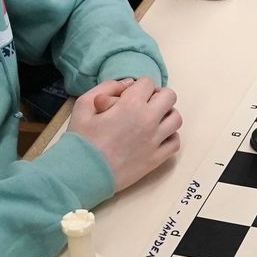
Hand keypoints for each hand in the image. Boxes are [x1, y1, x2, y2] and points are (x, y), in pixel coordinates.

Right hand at [69, 77, 181, 194]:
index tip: (131, 94)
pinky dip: (169, 137)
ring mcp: (155, 141)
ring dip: (166, 115)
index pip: (148, 83)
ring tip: (153, 120)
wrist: (81, 173)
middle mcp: (148, 120)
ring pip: (176, 119)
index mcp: (130, 105)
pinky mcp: (156, 159)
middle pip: (169, 96)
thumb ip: (106, 87)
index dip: (139, 86)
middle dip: (158, 96)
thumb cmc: (80, 140)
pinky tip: (156, 137)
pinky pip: (175, 142)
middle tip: (145, 104)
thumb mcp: (84, 105)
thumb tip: (128, 83)